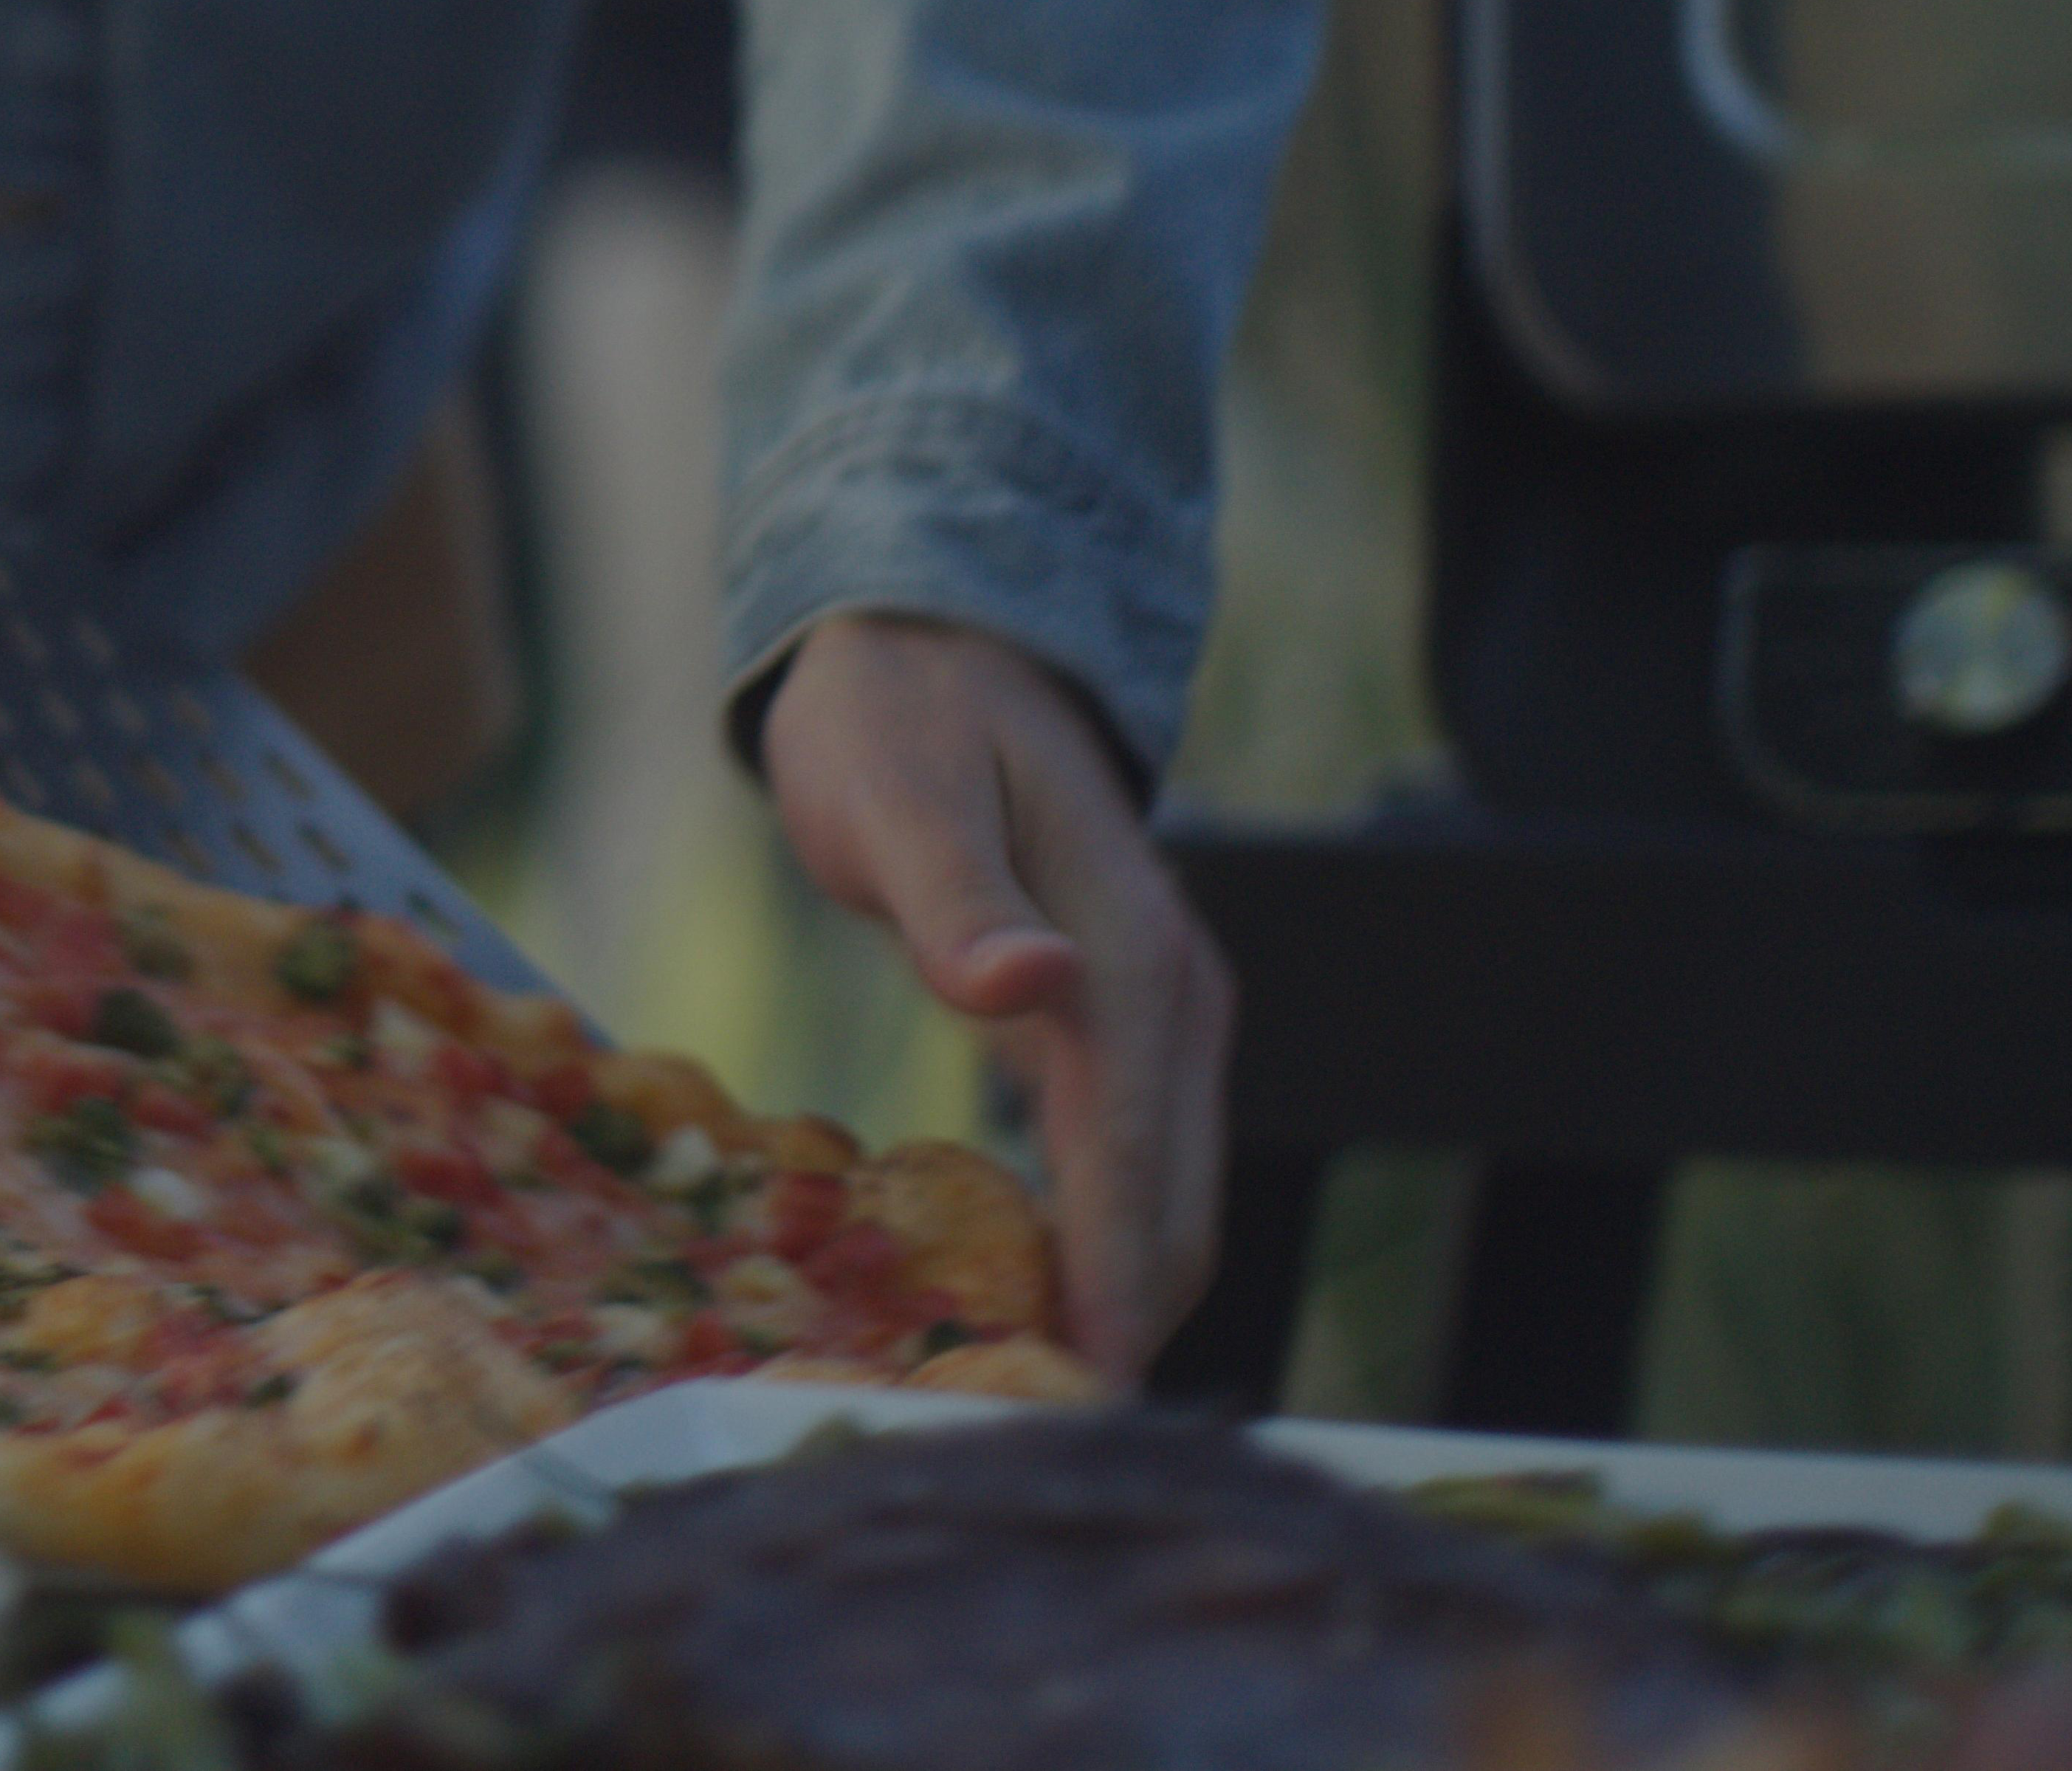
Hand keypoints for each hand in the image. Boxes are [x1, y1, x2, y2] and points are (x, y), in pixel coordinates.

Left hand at [757, 609, 1228, 1385]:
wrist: (928, 636)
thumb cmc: (897, 721)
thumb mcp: (903, 798)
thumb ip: (961, 899)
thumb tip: (1030, 986)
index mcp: (1131, 958)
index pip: (1135, 1154)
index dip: (1112, 1277)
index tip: (1078, 1388)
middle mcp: (1172, 992)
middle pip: (1174, 1195)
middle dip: (1127, 1317)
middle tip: (1048, 1435)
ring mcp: (1160, 1005)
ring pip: (1166, 1183)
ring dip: (1122, 1288)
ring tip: (1049, 1398)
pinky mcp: (1122, 1014)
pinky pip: (1132, 1150)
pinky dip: (1104, 1232)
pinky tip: (1043, 1296)